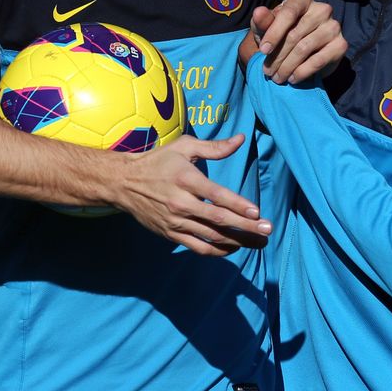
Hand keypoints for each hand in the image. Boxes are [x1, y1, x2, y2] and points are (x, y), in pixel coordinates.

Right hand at [112, 134, 271, 255]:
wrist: (124, 183)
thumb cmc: (158, 161)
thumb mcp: (184, 147)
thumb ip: (214, 147)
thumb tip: (241, 140)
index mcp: (186, 179)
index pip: (217, 195)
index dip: (238, 205)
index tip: (257, 212)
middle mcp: (181, 203)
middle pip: (218, 219)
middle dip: (246, 227)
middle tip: (267, 230)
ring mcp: (175, 221)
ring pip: (211, 236)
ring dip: (237, 241)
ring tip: (259, 241)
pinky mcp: (170, 234)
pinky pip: (198, 247)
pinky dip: (217, 251)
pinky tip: (234, 247)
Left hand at [248, 0, 346, 84]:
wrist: (301, 52)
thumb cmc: (281, 33)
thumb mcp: (266, 27)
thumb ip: (262, 21)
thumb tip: (259, 12)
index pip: (289, 12)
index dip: (274, 33)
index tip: (263, 51)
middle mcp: (322, 9)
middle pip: (295, 34)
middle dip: (278, 56)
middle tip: (267, 71)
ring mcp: (333, 26)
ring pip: (305, 48)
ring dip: (287, 66)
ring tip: (277, 78)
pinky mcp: (341, 44)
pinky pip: (319, 60)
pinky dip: (303, 72)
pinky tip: (293, 78)